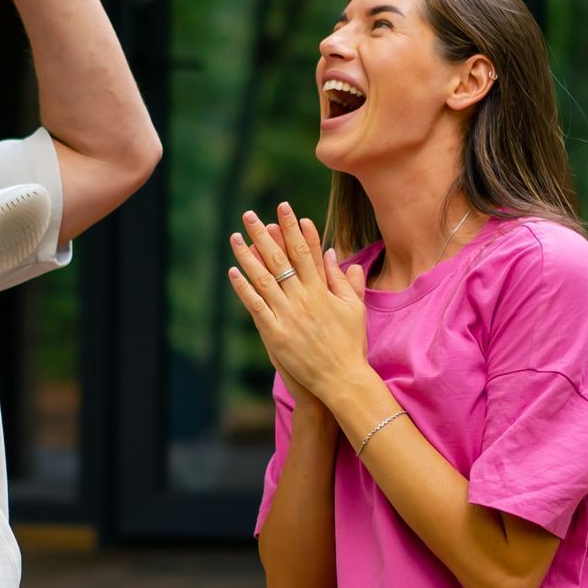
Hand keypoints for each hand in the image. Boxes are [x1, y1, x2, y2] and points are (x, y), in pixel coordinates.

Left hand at [228, 204, 369, 407]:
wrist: (342, 379)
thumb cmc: (350, 344)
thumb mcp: (354, 308)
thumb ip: (344, 280)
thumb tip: (333, 254)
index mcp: (322, 290)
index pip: (305, 251)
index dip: (294, 228)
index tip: (285, 208)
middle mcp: (303, 298)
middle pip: (280, 259)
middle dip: (264, 234)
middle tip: (250, 214)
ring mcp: (288, 315)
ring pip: (263, 278)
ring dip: (247, 255)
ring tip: (235, 236)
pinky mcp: (275, 333)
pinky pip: (255, 305)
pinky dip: (244, 288)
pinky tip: (233, 272)